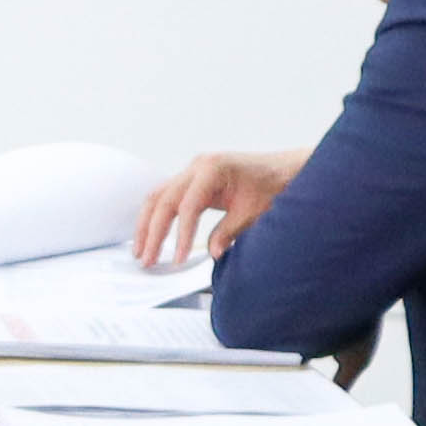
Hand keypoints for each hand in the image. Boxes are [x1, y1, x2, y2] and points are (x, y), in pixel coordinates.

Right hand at [132, 149, 293, 269]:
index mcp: (212, 169)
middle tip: (147, 259)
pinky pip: (166, 196)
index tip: (177, 259)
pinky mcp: (192, 179)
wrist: (284, 170)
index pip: (187, 206)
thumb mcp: (253, 213)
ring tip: (141, 251)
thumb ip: (229, 232)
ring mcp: (192, 170)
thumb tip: (212, 253)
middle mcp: (197, 166)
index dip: (180, 235)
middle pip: (163, 200)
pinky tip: (150, 234)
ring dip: (147, 225)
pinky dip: (156, 216)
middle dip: (152, 233)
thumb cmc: (273, 185)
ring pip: (158, 197)